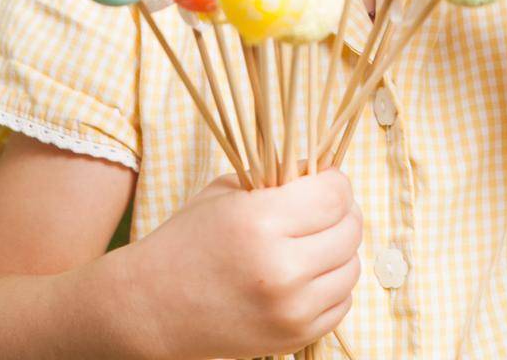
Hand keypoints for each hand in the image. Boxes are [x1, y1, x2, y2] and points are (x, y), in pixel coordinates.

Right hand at [131, 167, 362, 359]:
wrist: (154, 306)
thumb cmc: (189, 239)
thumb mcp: (228, 192)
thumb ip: (280, 178)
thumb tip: (326, 170)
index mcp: (260, 221)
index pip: (334, 194)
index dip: (335, 180)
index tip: (326, 178)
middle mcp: (281, 268)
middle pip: (350, 229)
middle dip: (342, 211)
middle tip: (323, 207)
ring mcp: (291, 308)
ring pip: (351, 268)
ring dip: (339, 249)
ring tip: (315, 240)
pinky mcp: (295, 337)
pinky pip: (341, 302)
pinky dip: (332, 284)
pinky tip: (308, 272)